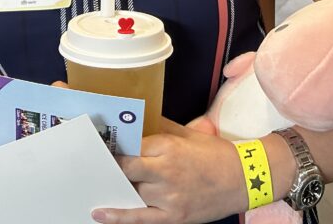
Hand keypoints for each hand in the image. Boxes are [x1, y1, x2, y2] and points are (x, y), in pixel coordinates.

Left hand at [92, 118, 246, 223]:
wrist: (245, 179)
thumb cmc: (215, 154)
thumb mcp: (186, 133)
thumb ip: (158, 126)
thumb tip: (135, 117)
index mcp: (167, 146)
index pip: (128, 144)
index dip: (109, 144)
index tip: (91, 140)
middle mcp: (164, 170)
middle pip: (123, 167)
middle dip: (105, 164)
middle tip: (86, 160)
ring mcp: (168, 196)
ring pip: (129, 191)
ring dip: (111, 186)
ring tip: (88, 181)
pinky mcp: (173, 215)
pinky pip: (139, 217)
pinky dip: (118, 216)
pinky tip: (98, 212)